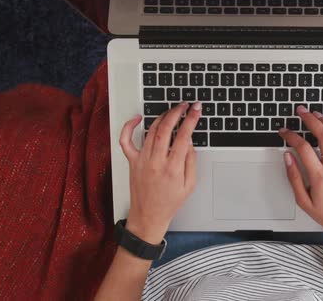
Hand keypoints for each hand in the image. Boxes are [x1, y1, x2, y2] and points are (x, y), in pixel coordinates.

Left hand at [119, 101, 201, 243]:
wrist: (148, 217)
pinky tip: (137, 118)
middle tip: (184, 105)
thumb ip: (190, 161)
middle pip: (165, 129)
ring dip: (162, 117)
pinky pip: (125, 141)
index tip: (196, 109)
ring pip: (150, 131)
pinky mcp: (132, 162)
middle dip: (176, 112)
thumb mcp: (189, 185)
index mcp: (172, 168)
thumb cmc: (169, 203)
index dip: (191, 119)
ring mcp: (141, 161)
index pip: (183, 136)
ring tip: (172, 111)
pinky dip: (129, 126)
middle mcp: (156, 162)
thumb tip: (189, 142)